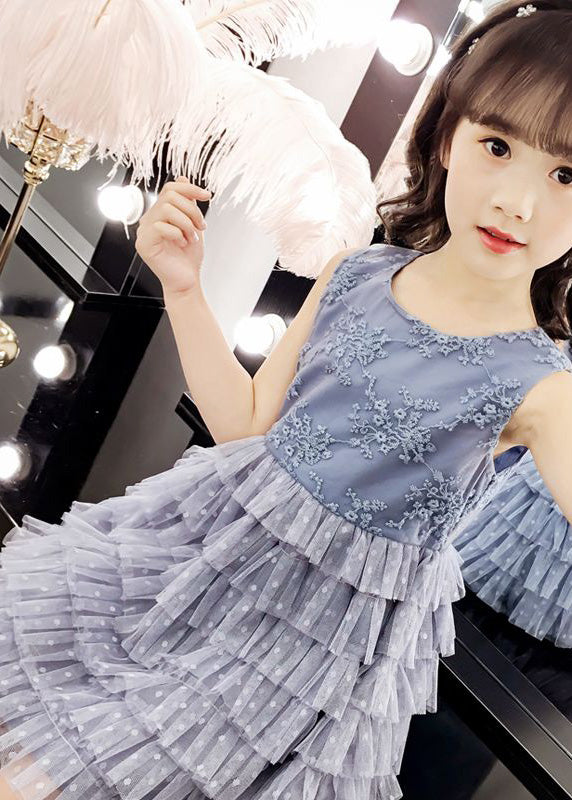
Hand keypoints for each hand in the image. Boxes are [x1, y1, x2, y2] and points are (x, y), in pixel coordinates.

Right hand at [135, 176, 211, 294]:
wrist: (187, 280)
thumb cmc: (188, 256)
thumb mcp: (193, 224)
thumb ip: (187, 202)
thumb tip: (183, 177)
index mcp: (159, 213)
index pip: (169, 188)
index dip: (189, 188)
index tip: (207, 195)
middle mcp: (149, 219)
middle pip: (170, 197)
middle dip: (192, 210)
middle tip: (201, 227)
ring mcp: (144, 231)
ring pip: (167, 210)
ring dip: (187, 224)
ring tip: (192, 238)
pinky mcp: (144, 244)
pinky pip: (161, 227)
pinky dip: (178, 234)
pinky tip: (182, 244)